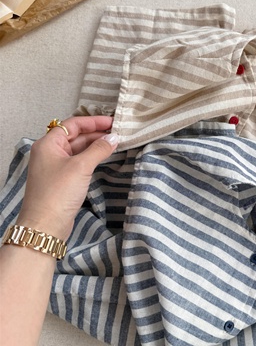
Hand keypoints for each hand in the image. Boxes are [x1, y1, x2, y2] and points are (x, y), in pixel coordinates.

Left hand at [16, 116, 118, 240]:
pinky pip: (79, 161)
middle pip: (76, 136)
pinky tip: (104, 156)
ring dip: (95, 145)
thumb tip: (114, 137)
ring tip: (115, 143)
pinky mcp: (63, 179)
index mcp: (48, 144)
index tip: (113, 122)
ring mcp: (56, 166)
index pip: (73, 124)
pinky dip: (92, 157)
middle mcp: (50, 152)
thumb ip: (99, 149)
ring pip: (78, 149)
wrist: (46, 225)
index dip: (93, 121)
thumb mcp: (81, 167)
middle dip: (97, 133)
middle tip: (118, 133)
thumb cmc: (59, 192)